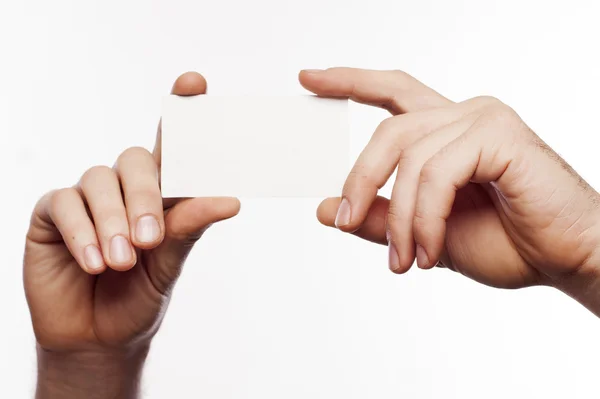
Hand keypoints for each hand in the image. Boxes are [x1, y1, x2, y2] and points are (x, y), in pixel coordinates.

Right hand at [24, 72, 239, 397]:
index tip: (195, 82)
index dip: (182, 109)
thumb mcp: (170, 263)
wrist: (99, 335)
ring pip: (99, 180)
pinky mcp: (52, 212)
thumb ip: (190, 227)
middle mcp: (125, 186)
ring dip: (112, 222)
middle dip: (145, 198)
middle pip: (136, 161)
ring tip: (122, 262)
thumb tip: (229, 198)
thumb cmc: (141, 295)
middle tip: (150, 240)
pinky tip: (94, 263)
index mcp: (160, 193)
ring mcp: (87, 195)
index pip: (171, 144)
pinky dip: (82, 233)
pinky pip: (64, 204)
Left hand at [300, 67, 599, 314]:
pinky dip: (425, 218)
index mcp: (448, 132)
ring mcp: (483, 118)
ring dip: (400, 218)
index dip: (349, 82)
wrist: (567, 261)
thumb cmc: (508, 244)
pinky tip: (429, 251)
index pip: (392, 93)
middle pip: (388, 131)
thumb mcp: (425, 235)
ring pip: (409, 158)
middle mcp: (464, 115)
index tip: (309, 79)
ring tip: (405, 260)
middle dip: (360, 179)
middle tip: (345, 223)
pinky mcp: (499, 133)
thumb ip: (380, 220)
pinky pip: (436, 173)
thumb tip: (327, 209)